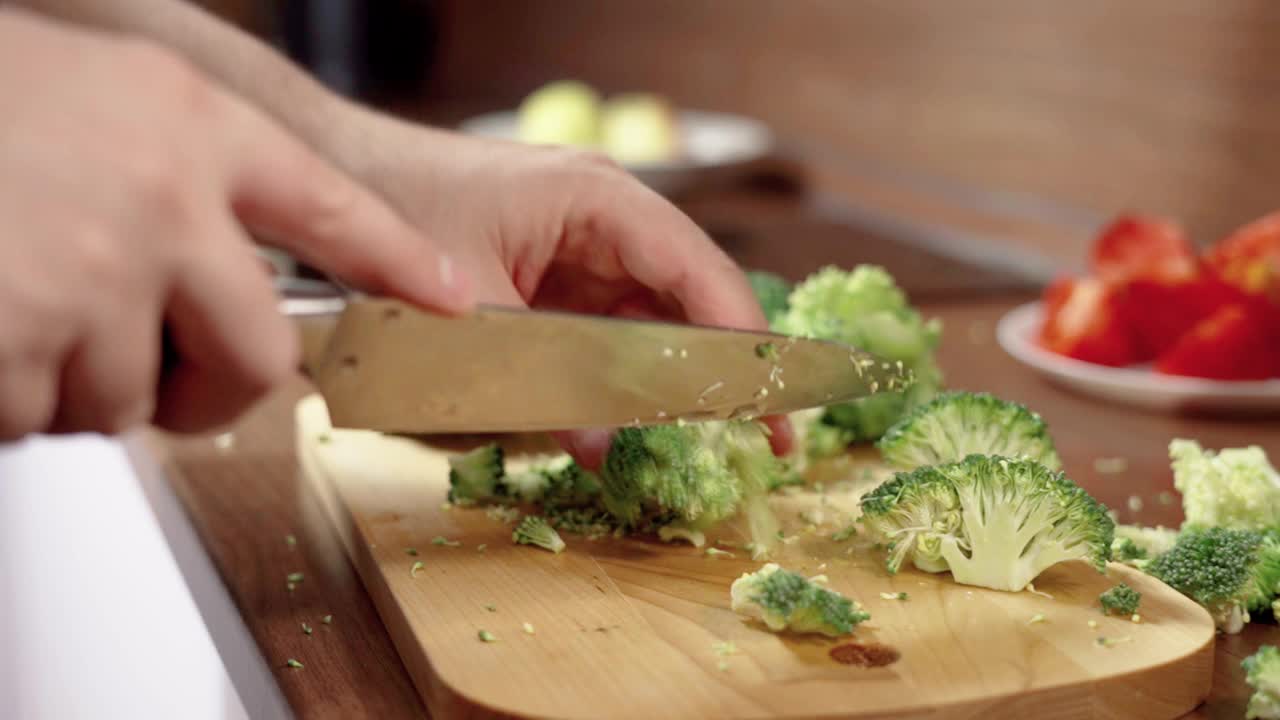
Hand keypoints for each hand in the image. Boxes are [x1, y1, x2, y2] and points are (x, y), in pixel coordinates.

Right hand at [0, 9, 469, 438]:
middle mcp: (161, 199)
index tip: (455, 298)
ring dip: (74, 386)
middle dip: (216, 394)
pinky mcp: (19, 339)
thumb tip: (217, 271)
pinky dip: (8, 401)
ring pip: (131, 403)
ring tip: (12, 307)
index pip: (333, 209)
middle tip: (169, 390)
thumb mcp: (88, 95)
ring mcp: (91, 275)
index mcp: (185, 123)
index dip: (402, 262)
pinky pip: (40, 421)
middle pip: (258, 355)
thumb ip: (170, 175)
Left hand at [329, 113, 793, 465]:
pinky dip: (621, 372)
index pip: (695, 269)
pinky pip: (610, 327)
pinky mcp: (561, 274)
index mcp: (598, 199)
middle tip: (761, 436)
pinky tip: (625, 416)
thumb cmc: (392, 209)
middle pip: (690, 295)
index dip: (740, 337)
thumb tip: (597, 449)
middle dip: (722, 365)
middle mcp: (607, 217)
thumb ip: (536, 376)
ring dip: (670, 376)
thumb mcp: (466, 304)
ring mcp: (586, 245)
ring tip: (705, 437)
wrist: (332, 175)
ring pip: (654, 317)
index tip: (767, 400)